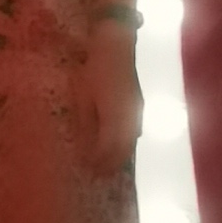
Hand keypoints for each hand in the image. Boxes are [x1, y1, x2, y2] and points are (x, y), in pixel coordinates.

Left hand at [79, 24, 140, 169]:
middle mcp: (130, 119)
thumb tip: (85, 147)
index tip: (89, 172)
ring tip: (108, 164)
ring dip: (120, 156)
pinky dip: (125, 143)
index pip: (109, 150)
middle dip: (112, 164)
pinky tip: (118, 144)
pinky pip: (134, 133)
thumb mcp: (83, 98)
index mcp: (114, 118)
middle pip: (124, 150)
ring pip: (131, 143)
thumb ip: (86, 124)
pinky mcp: (138, 106)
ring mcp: (137, 113)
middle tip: (99, 175)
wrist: (117, 46)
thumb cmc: (94, 70)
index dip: (100, 163)